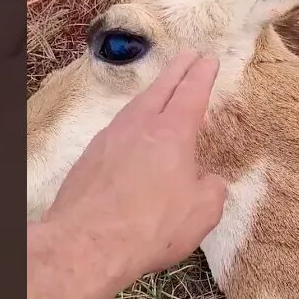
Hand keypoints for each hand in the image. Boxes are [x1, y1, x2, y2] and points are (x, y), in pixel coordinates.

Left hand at [40, 52, 227, 283]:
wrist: (87, 243)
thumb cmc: (152, 226)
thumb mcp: (201, 213)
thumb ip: (212, 191)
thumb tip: (209, 182)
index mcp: (172, 132)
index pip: (191, 92)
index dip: (202, 74)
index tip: (208, 59)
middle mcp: (139, 126)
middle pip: (161, 88)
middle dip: (178, 70)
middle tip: (189, 56)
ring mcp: (109, 138)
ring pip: (135, 107)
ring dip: (151, 95)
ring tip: (161, 92)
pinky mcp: (89, 157)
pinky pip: (116, 130)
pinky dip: (130, 124)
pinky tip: (132, 135)